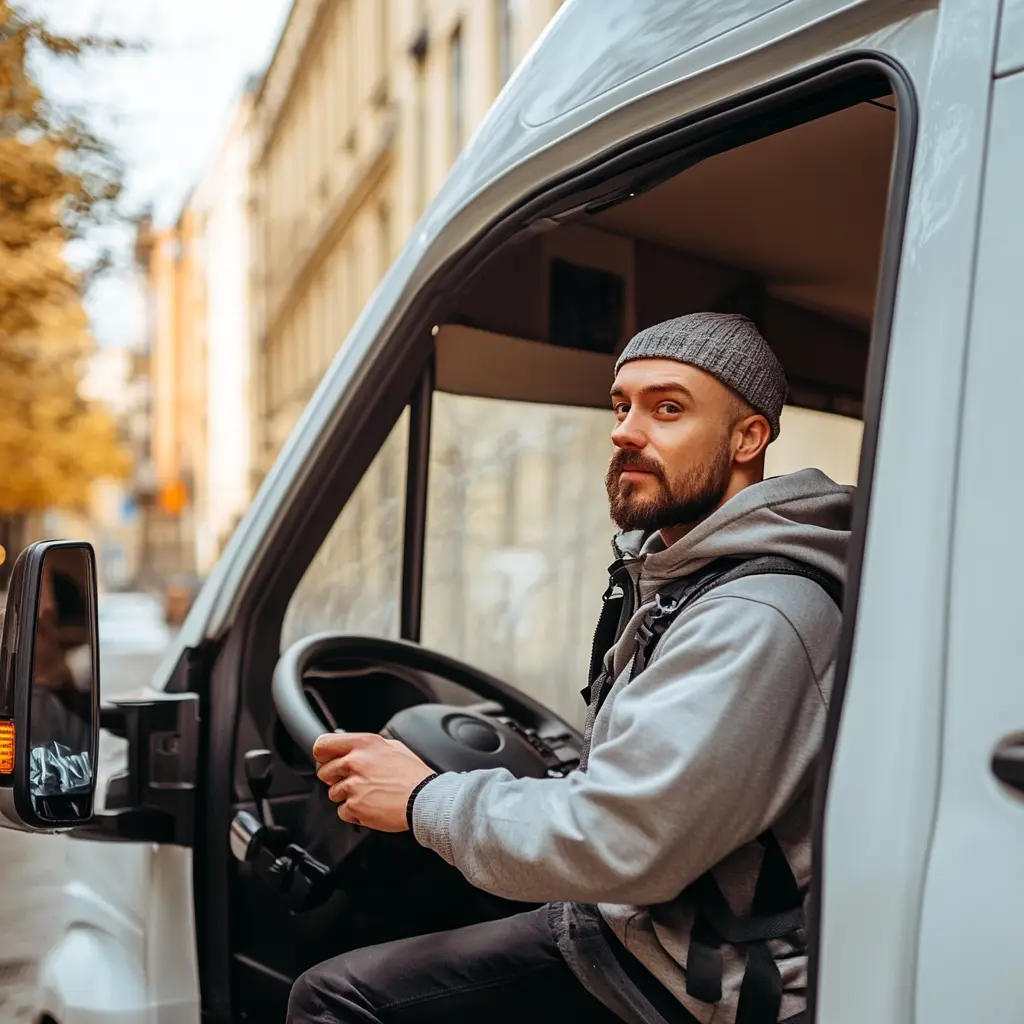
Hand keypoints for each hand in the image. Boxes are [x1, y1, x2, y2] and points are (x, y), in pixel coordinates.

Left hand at [313, 732, 434, 831]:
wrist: (425, 799)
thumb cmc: (413, 775)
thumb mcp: (393, 747)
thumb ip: (369, 747)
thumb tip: (354, 748)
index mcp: (364, 744)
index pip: (323, 745)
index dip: (322, 755)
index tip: (326, 760)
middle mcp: (355, 762)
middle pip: (324, 772)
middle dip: (336, 778)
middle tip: (355, 781)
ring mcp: (353, 786)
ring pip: (333, 793)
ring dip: (347, 796)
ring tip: (369, 795)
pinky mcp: (354, 807)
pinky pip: (343, 811)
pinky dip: (354, 812)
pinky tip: (371, 806)